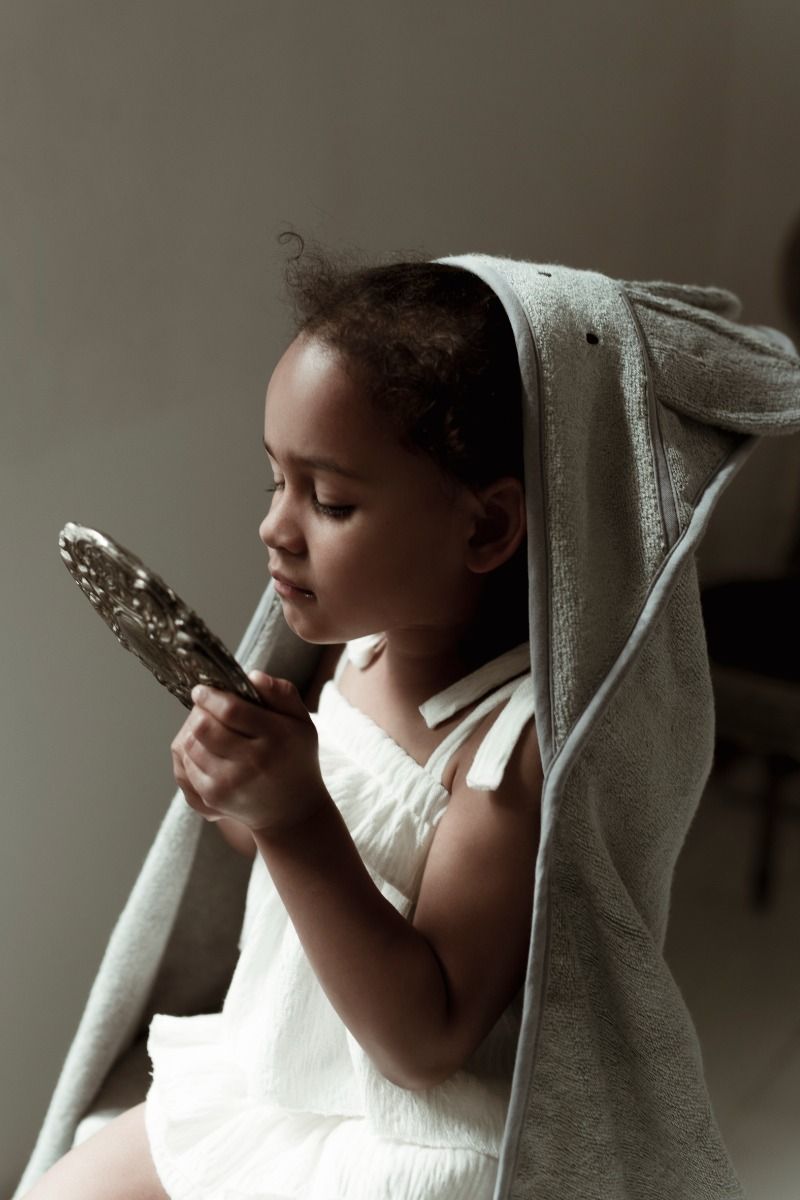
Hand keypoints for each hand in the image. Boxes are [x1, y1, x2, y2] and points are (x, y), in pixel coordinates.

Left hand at [170, 670, 328, 834]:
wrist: (293, 811)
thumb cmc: (295, 758)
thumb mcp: (301, 722)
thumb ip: (281, 693)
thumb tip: (252, 675)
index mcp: (276, 736)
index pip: (231, 710)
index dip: (210, 696)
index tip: (202, 690)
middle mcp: (253, 760)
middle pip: (204, 727)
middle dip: (198, 712)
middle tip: (202, 707)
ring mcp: (231, 781)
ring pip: (191, 746)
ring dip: (192, 732)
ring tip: (204, 727)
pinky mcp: (215, 797)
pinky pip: (187, 766)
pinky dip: (191, 753)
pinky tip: (204, 749)